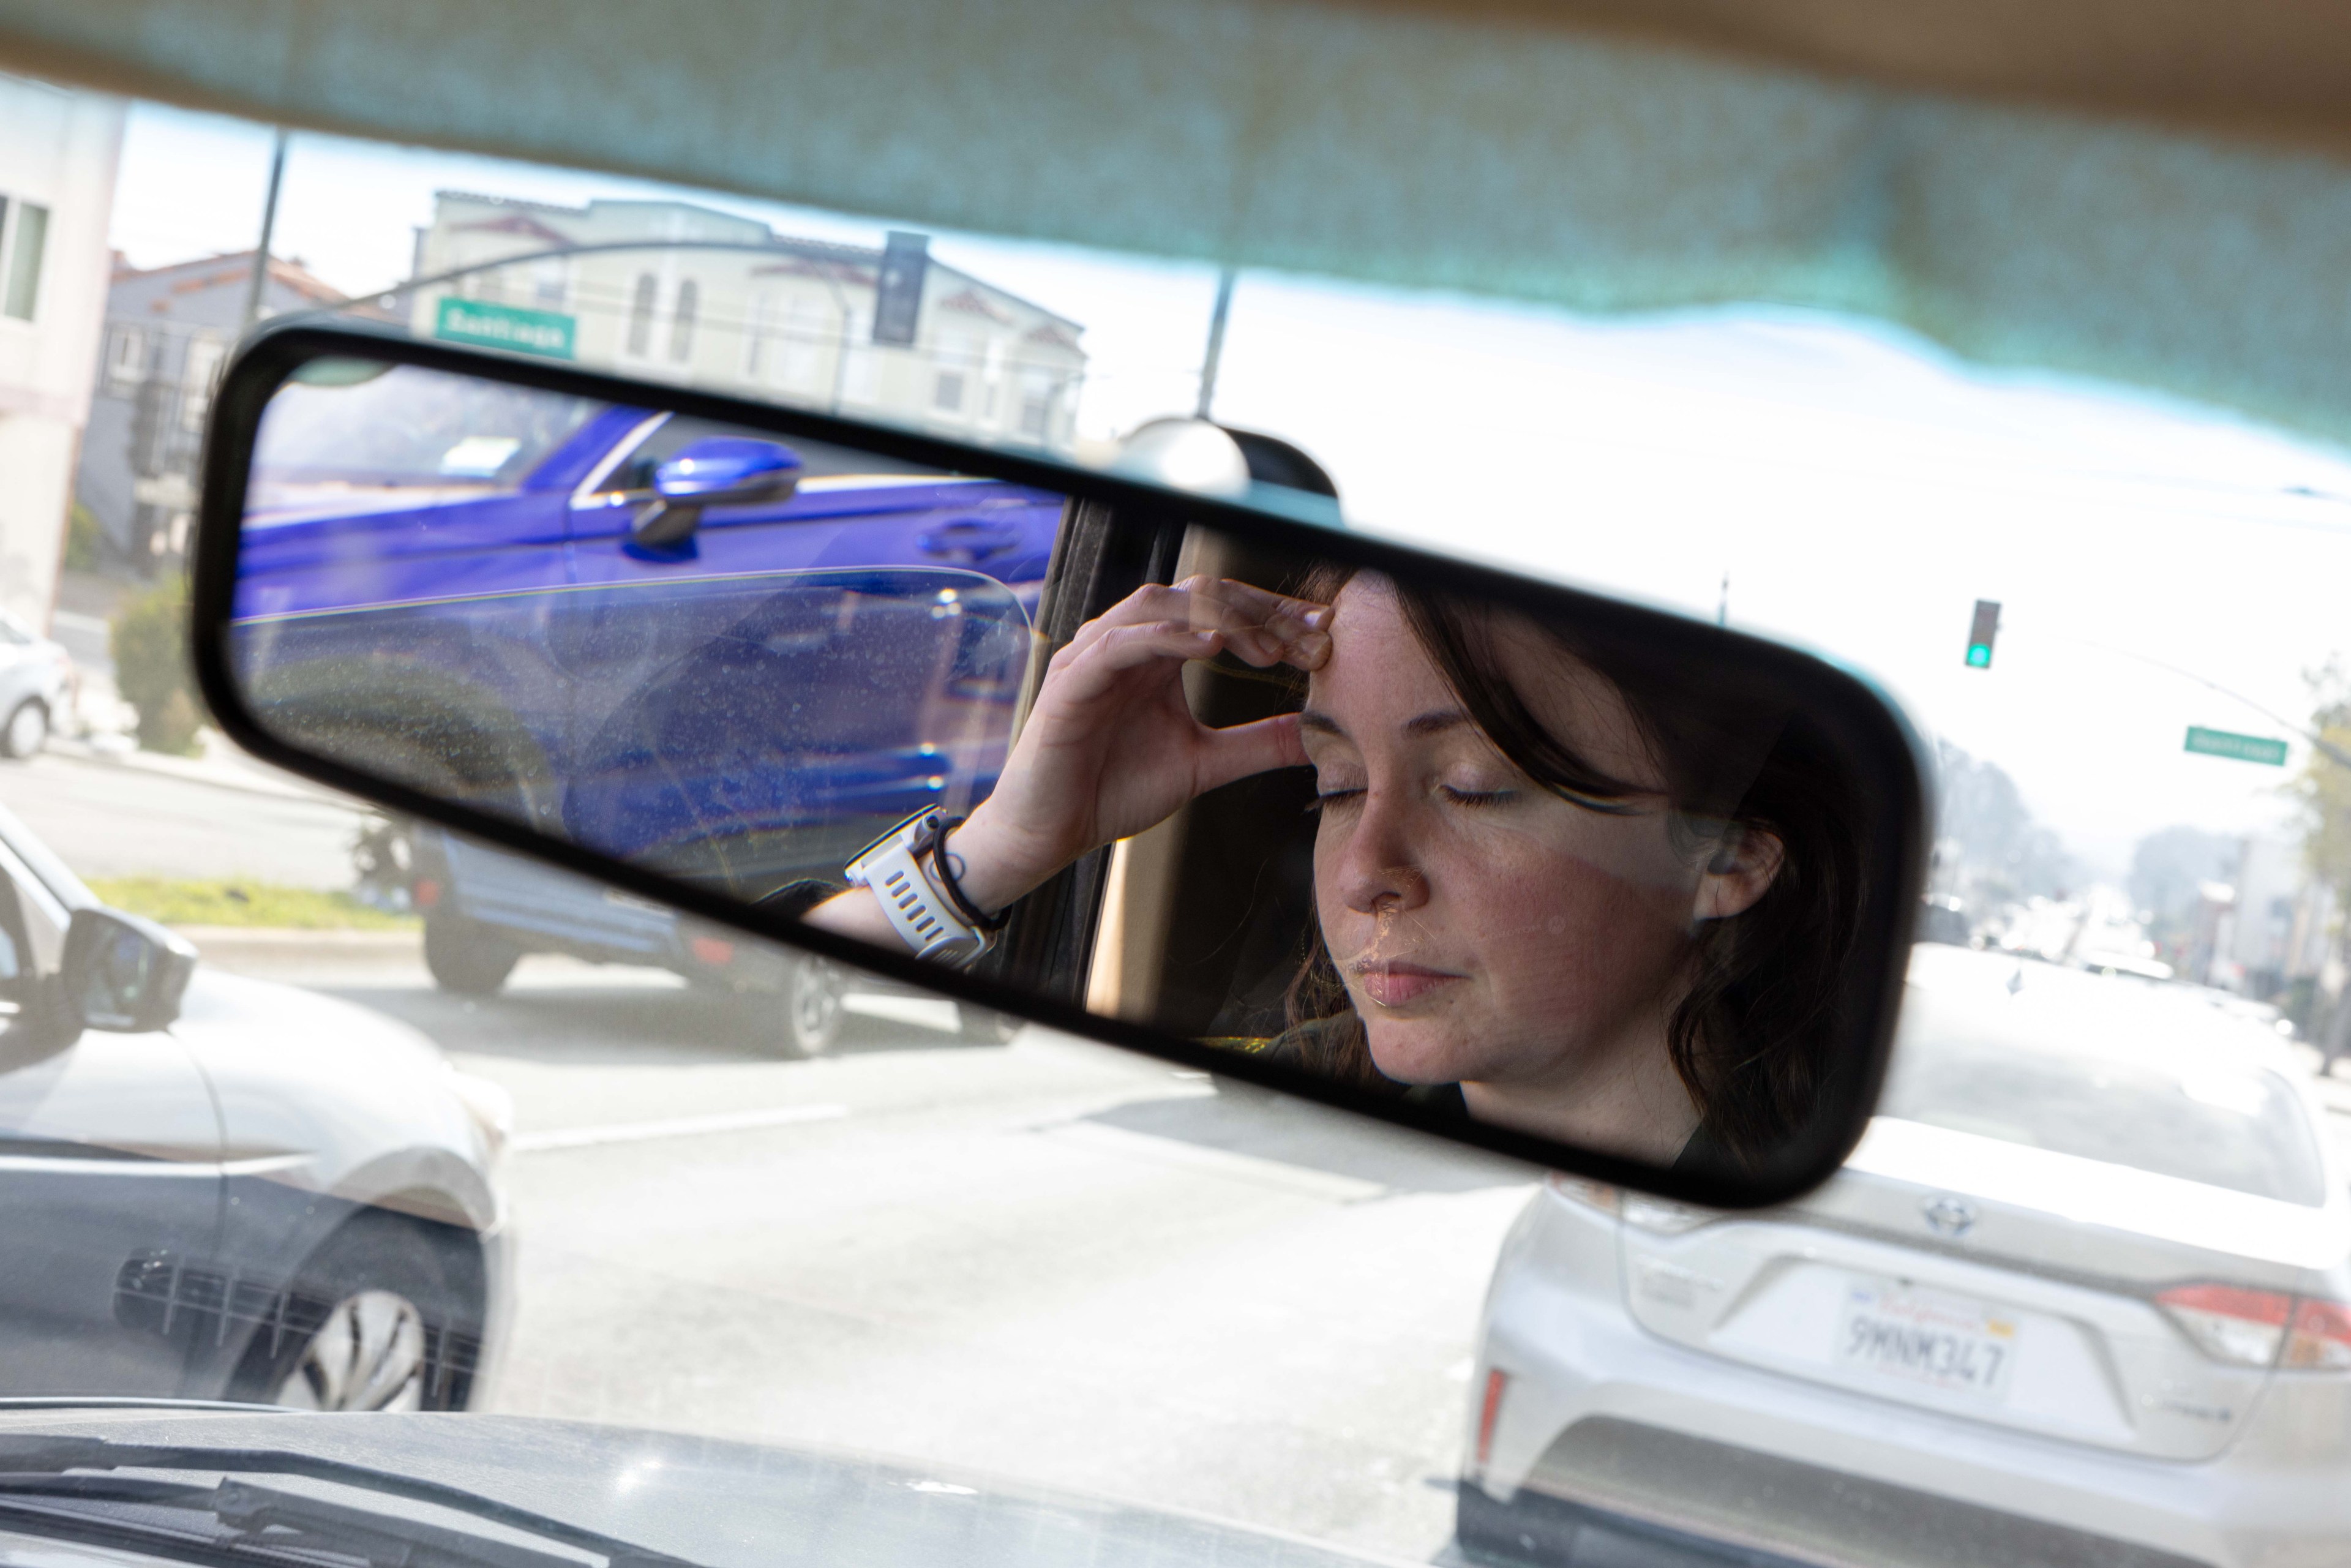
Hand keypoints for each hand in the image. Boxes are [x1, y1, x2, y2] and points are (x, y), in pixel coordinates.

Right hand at [946, 576, 1332, 911]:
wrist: (1051, 832)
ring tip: (1267, 646)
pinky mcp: (1071, 680)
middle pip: (1200, 594)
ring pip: (1161, 604)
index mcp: (1160, 653)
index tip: (1324, 634)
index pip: (1224, 610)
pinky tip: (1210, 645)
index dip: (1275, 615)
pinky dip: (1166, 637)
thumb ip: (1257, 743)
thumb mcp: (1204, 763)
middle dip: (1260, 613)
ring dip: (1220, 618)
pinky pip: (1120, 643)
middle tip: (1309, 640)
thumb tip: (1317, 735)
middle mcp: (1129, 641)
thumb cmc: (1114, 791)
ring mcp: (1096, 655)